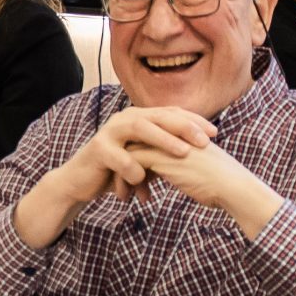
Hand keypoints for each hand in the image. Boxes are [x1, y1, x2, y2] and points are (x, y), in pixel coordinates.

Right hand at [54, 107, 214, 206]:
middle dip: (184, 127)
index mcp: (138, 118)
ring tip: (183, 153)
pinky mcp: (97, 149)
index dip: (193, 121)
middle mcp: (125, 119)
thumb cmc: (117, 170)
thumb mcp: (145, 157)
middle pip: (158, 116)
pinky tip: (143, 182)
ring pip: (140, 129)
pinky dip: (134, 170)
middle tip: (205, 140)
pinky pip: (120, 157)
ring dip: (163, 141)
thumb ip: (165, 150)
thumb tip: (199, 152)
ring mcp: (110, 132)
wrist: (81, 181)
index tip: (214, 133)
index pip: (170, 113)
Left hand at [127, 136, 286, 238]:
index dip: (139, 160)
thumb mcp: (197, 167)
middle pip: (135, 144)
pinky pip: (130, 166)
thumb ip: (181, 163)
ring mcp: (165, 143)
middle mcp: (171, 133)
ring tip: (126, 198)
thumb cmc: (221, 183)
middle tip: (123, 188)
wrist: (234, 188)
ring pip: (129, 155)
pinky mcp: (161, 157)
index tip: (138, 180)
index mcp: (180, 132)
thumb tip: (171, 172)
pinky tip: (138, 200)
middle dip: (125, 167)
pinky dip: (128, 182)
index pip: (148, 139)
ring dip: (124, 178)